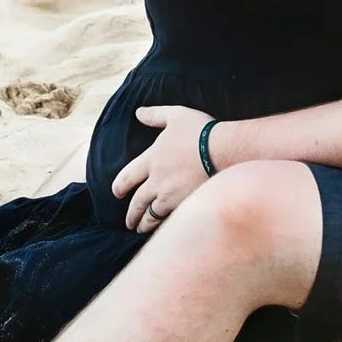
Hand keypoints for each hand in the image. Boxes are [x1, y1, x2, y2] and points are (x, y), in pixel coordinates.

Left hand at [114, 105, 215, 233]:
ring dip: (145, 224)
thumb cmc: (201, 131)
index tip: (116, 193)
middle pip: (138, 202)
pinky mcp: (187, 205)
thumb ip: (155, 115)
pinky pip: (170, 220)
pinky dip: (163, 226)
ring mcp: (171, 196)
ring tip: (142, 229)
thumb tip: (138, 112)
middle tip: (129, 222)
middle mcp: (157, 181)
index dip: (119, 187)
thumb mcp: (175, 115)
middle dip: (132, 214)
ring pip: (152, 215)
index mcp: (151, 160)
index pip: (127, 177)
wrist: (225, 151)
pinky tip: (163, 229)